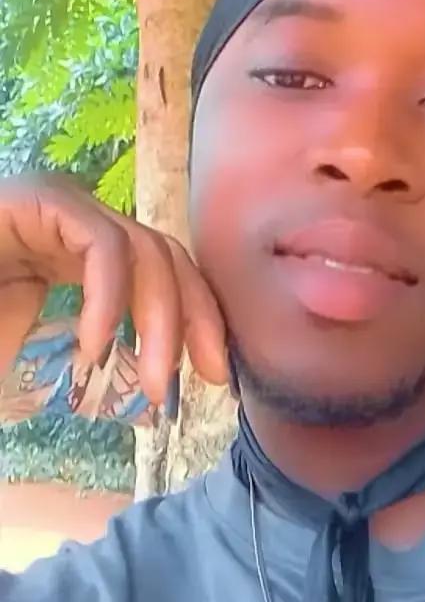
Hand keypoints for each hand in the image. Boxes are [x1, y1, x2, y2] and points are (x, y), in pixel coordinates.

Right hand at [0, 174, 227, 404]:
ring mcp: (61, 207)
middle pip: (167, 256)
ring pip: (144, 248)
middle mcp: (79, 223)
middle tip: (198, 383)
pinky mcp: (41, 201)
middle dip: (193, 320)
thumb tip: (151, 400)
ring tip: (150, 383)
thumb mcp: (32, 354)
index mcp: (82, 253)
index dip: (197, 318)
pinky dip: (109, 297)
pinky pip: (100, 245)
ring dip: (159, 319)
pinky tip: (95, 346)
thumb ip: (88, 362)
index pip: (163, 272)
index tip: (215, 375)